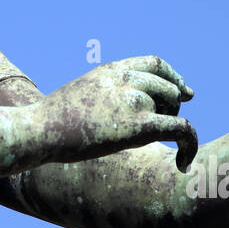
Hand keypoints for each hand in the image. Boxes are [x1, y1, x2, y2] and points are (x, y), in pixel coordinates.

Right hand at [37, 56, 197, 171]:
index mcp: (110, 70)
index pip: (155, 63)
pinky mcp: (138, 125)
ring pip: (174, 107)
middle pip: (169, 87)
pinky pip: (181, 130)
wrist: (39, 129)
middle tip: (162, 130)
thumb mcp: (79, 94)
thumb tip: (114, 110)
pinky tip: (184, 163)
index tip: (184, 93)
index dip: (173, 78)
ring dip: (173, 125)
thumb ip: (103, 93)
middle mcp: (125, 79)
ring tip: (156, 144)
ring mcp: (133, 99)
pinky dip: (189, 146)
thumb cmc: (51, 120)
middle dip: (172, 108)